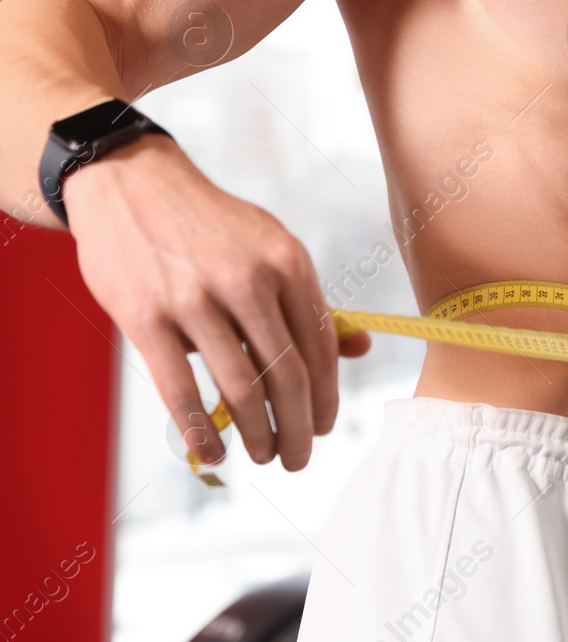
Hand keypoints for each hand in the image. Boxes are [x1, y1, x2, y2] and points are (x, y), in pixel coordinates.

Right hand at [64, 133, 370, 472]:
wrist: (130, 183)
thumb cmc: (211, 228)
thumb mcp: (272, 248)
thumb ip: (309, 301)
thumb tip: (362, 348)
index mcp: (289, 261)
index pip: (321, 346)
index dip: (326, 396)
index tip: (323, 425)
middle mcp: (249, 278)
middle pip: (289, 375)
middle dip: (298, 428)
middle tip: (299, 458)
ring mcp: (196, 297)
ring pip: (242, 388)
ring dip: (258, 435)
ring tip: (263, 456)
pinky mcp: (146, 316)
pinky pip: (181, 390)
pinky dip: (201, 431)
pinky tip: (213, 453)